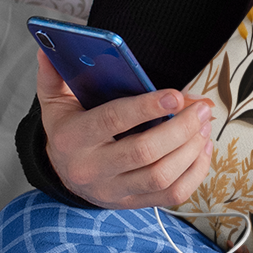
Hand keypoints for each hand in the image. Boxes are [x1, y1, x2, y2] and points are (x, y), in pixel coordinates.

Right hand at [37, 50, 214, 208]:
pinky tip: (202, 148)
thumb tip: (48, 48)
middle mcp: (92, 169)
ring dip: (191, 149)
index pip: (112, 121)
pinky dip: (195, 172)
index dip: (146, 107)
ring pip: (162, 176)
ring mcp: (114, 191)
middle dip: (180, 128)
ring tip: (204, 124)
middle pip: (144, 152)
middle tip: (201, 109)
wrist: (65, 176)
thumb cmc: (69, 131)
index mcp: (72, 139)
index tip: (175, 95)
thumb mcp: (55, 103)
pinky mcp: (134, 204)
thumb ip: (54, 75)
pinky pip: (173, 194)